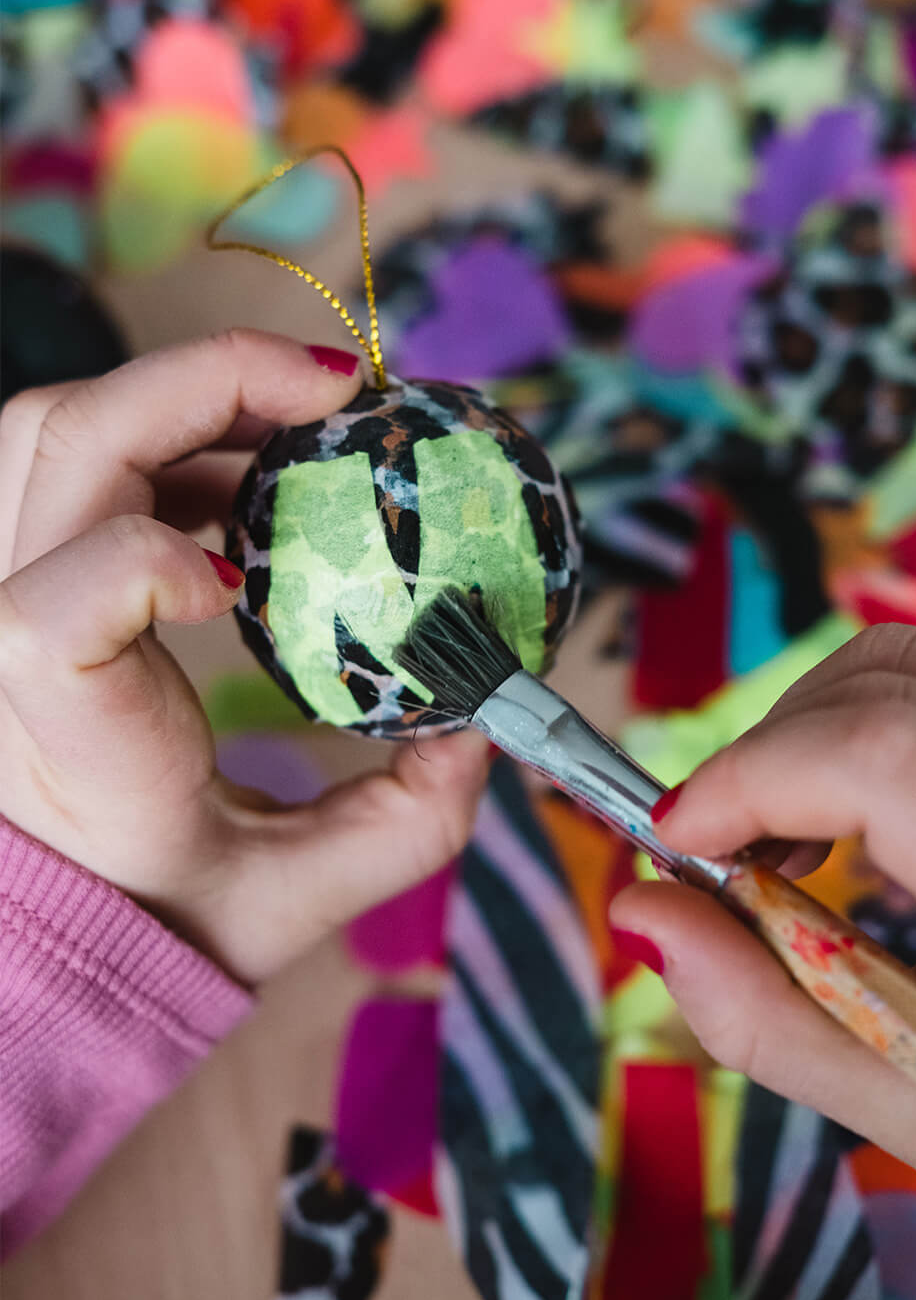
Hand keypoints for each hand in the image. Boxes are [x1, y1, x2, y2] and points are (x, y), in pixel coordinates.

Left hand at [0, 331, 489, 983]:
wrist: (65, 918)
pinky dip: (168, 435)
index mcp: (71, 742)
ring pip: (53, 424)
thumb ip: (409, 822)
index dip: (140, 564)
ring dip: (184, 397)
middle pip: (61, 443)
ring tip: (297, 426)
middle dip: (210, 382)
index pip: (42, 623)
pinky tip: (248, 480)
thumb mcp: (297, 894)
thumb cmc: (167, 912)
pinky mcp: (20, 566)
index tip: (238, 589)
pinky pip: (74, 453)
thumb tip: (484, 722)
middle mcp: (2, 652)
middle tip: (342, 396)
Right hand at [611, 624, 915, 1199]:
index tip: (675, 839)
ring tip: (787, 838)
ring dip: (816, 727)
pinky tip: (865, 814)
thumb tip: (642, 915)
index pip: (885, 759)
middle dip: (768, 753)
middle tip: (719, 851)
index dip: (751, 776)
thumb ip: (771, 1019)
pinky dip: (876, 719)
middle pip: (889, 685)